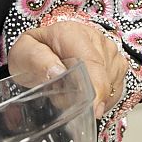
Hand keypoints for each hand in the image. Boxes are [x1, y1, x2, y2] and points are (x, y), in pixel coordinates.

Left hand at [7, 14, 126, 118]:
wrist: (41, 51)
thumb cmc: (32, 54)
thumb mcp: (23, 54)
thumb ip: (37, 59)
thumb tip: (57, 72)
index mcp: (71, 33)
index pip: (91, 61)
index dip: (95, 88)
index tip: (93, 109)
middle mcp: (96, 38)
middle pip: (103, 77)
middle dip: (87, 98)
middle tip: (62, 100)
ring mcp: (109, 51)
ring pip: (111, 86)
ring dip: (92, 98)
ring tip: (69, 91)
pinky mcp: (117, 64)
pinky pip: (116, 91)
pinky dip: (101, 99)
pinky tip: (84, 93)